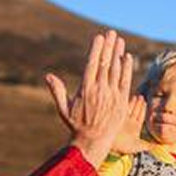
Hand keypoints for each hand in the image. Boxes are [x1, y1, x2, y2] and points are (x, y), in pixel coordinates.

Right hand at [45, 30, 133, 167]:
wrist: (93, 141)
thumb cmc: (77, 125)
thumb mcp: (64, 109)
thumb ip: (58, 91)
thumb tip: (48, 76)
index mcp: (85, 89)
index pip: (92, 64)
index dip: (97, 49)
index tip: (99, 37)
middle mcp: (100, 90)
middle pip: (106, 64)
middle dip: (109, 47)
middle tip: (112, 33)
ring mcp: (112, 95)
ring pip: (116, 70)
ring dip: (118, 54)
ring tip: (120, 41)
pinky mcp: (121, 102)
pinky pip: (125, 82)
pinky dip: (127, 69)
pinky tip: (128, 57)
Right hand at [111, 95, 148, 153]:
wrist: (109, 144)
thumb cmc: (123, 147)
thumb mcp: (138, 146)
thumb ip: (148, 145)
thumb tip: (159, 146)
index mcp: (134, 128)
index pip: (140, 116)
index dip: (143, 109)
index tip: (146, 102)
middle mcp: (129, 122)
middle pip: (135, 110)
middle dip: (139, 103)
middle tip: (142, 97)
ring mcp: (122, 119)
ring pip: (129, 109)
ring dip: (134, 102)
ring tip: (137, 96)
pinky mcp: (116, 116)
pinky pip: (122, 108)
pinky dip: (126, 104)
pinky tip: (128, 98)